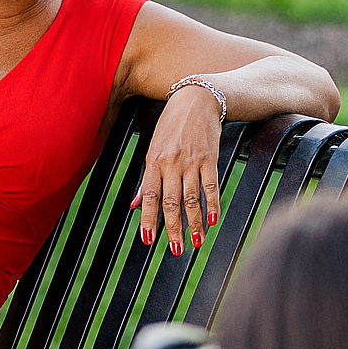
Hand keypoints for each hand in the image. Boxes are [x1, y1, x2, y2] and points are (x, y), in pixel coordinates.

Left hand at [132, 86, 221, 253]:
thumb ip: (146, 180)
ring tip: (196, 242)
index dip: (149, 220)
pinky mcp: (210, 157)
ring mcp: (192, 161)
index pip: (150, 197)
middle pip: (171, 202)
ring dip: (194, 222)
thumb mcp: (153, 149)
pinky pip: (211, 184)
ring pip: (192, 197)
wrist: (197, 98)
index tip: (148, 240)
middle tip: (176, 249)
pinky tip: (212, 220)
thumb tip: (134, 205)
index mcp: (154, 162)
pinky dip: (212, 203)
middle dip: (173, 228)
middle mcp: (171, 163)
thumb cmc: (171, 126)